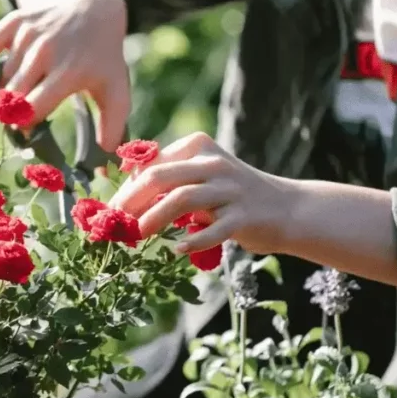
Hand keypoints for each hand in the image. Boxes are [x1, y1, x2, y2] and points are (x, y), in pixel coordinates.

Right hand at [0, 0, 130, 150]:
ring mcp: (29, 34)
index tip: (30, 134)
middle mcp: (47, 51)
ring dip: (2, 95)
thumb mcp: (116, 91)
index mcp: (70, 72)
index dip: (25, 127)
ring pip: (0, 78)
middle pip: (11, 97)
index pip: (32, 109)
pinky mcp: (15, 21)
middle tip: (20, 121)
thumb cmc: (103, 59)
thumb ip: (112, 129)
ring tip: (16, 102)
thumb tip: (104, 170)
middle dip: (11, 115)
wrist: (93, 10)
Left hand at [107, 132, 294, 254]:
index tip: (110, 210)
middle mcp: (214, 163)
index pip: (152, 164)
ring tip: (138, 236)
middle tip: (115, 224)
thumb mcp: (203, 177)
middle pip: (160, 176)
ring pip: (182, 199)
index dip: (127, 188)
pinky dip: (192, 241)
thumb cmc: (233, 196)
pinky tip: (178, 250)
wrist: (286, 208)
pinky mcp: (243, 215)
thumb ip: (171, 181)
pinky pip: (213, 229)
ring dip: (154, 219)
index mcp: (199, 146)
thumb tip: (124, 200)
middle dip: (132, 201)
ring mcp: (230, 188)